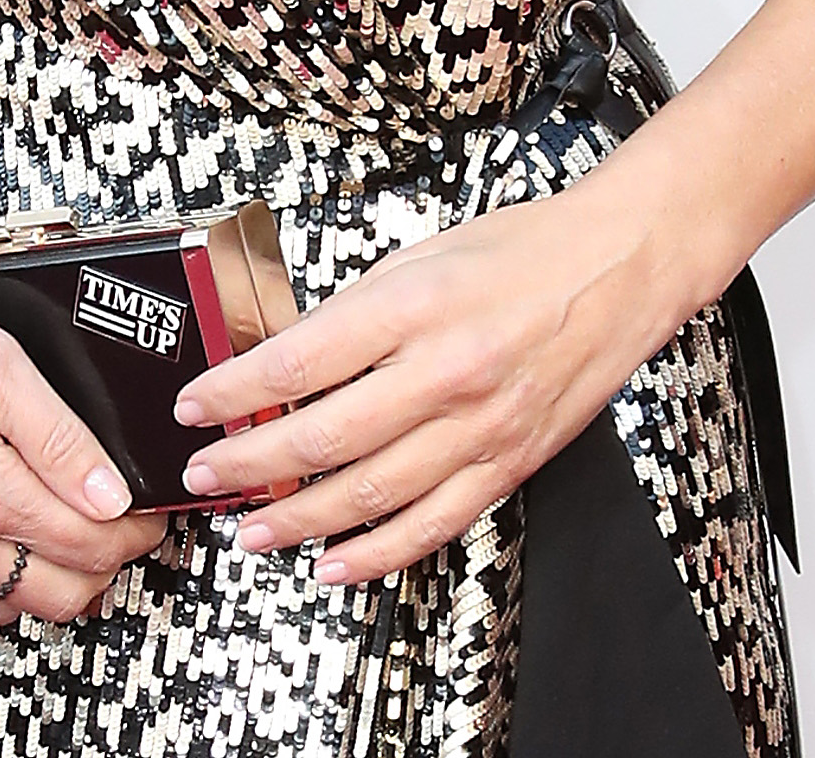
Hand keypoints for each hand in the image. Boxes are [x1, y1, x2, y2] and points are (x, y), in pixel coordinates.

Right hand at [0, 241, 168, 623]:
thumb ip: (57, 431)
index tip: (152, 514)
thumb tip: (109, 490)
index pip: (90, 547)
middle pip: (57, 597)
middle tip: (124, 525)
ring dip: (50, 579)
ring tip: (69, 528)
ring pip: (4, 606)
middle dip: (105, 567)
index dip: (137, 534)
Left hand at [171, 180, 678, 583]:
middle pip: (320, 437)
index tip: (195, 405)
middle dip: (247, 463)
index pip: (297, 362)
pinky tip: (333, 564)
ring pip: (366, 496)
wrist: (619, 266)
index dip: (232, 391)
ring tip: (251, 528)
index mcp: (413, 305)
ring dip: (296, 520)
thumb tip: (288, 358)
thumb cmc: (523, 250)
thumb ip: (355, 311)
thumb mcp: (421, 253)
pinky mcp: (506, 465)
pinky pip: (429, 525)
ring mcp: (477, 428)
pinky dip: (374, 555)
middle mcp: (443, 371)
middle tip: (204, 473)